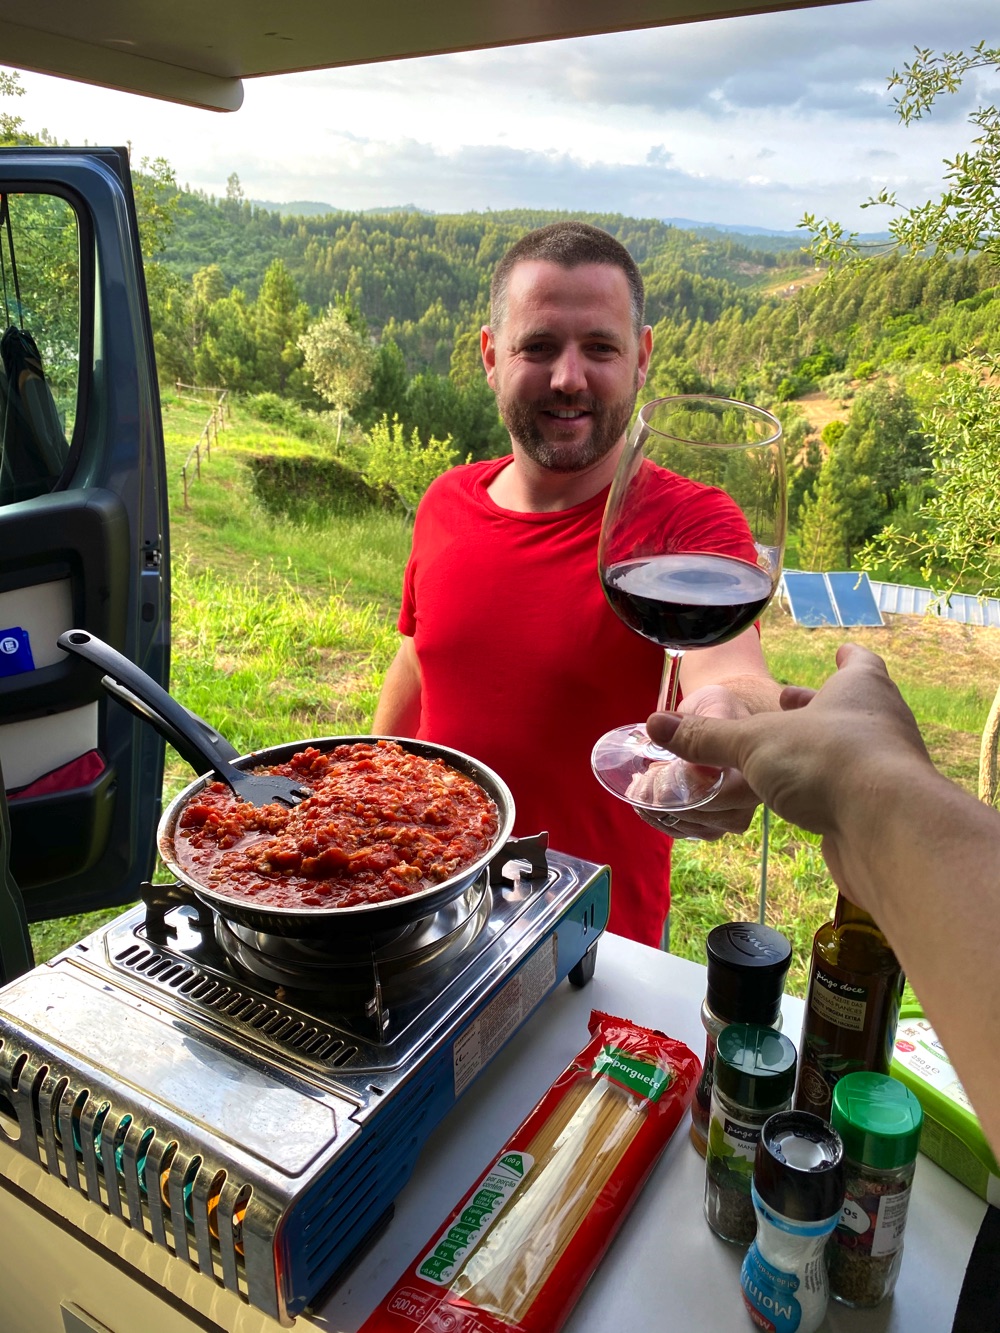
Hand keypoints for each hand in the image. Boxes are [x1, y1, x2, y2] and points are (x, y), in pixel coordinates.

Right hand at [644, 643, 933, 893]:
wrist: (888, 830)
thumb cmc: (826, 760)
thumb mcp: (753, 743)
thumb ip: (707, 738)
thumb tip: (654, 724)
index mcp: (861, 688)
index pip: (858, 661)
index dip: (845, 657)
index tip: (837, 652)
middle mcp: (883, 722)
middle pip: (855, 707)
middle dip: (821, 708)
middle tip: (789, 705)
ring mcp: (888, 769)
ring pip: (853, 751)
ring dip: (821, 751)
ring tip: (783, 756)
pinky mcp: (884, 811)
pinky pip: (851, 792)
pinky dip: (826, 790)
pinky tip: (799, 801)